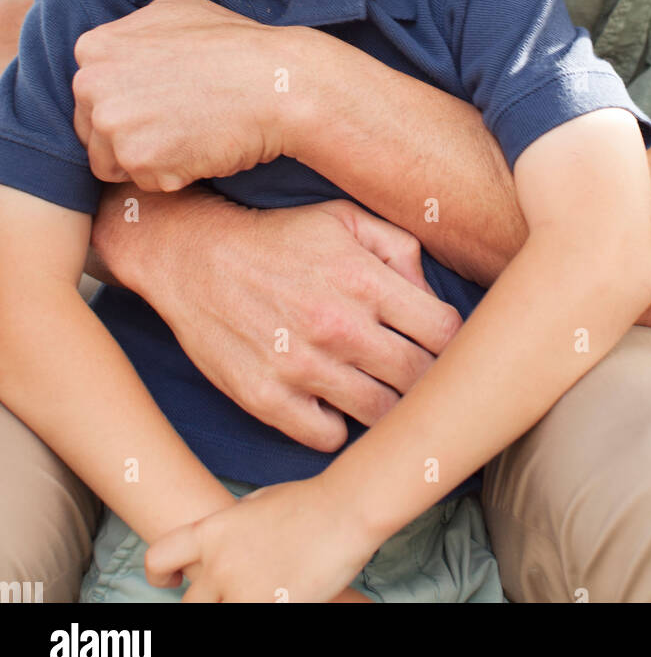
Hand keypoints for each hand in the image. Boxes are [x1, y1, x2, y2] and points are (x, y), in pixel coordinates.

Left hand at [72, 0, 290, 190]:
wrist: (277, 83)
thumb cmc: (236, 45)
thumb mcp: (177, 8)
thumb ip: (137, 28)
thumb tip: (126, 40)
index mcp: (95, 48)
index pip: (90, 94)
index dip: (127, 102)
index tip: (159, 102)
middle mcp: (92, 84)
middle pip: (94, 130)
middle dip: (131, 134)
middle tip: (178, 123)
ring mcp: (113, 123)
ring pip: (113, 162)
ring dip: (148, 159)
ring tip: (189, 137)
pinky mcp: (138, 160)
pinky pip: (145, 182)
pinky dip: (172, 176)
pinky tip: (200, 151)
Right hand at [93, 190, 461, 448]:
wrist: (192, 257)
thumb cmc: (278, 238)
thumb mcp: (343, 219)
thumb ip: (399, 247)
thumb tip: (432, 293)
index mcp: (364, 279)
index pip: (445, 332)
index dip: (452, 341)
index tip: (440, 343)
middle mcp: (338, 326)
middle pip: (419, 379)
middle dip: (426, 377)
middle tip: (414, 370)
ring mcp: (302, 367)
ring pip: (380, 414)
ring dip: (387, 405)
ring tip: (376, 386)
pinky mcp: (267, 399)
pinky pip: (328, 437)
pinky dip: (336, 425)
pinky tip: (330, 400)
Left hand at [146, 475, 377, 602]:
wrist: (344, 508)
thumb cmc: (308, 501)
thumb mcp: (257, 502)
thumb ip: (231, 526)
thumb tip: (223, 541)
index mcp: (213, 531)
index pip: (159, 557)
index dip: (158, 573)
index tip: (171, 581)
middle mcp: (220, 564)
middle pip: (190, 605)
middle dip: (209, 603)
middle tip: (235, 592)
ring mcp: (244, 591)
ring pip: (218, 617)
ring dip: (235, 607)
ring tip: (262, 593)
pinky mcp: (272, 608)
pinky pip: (251, 620)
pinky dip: (266, 610)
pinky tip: (283, 599)